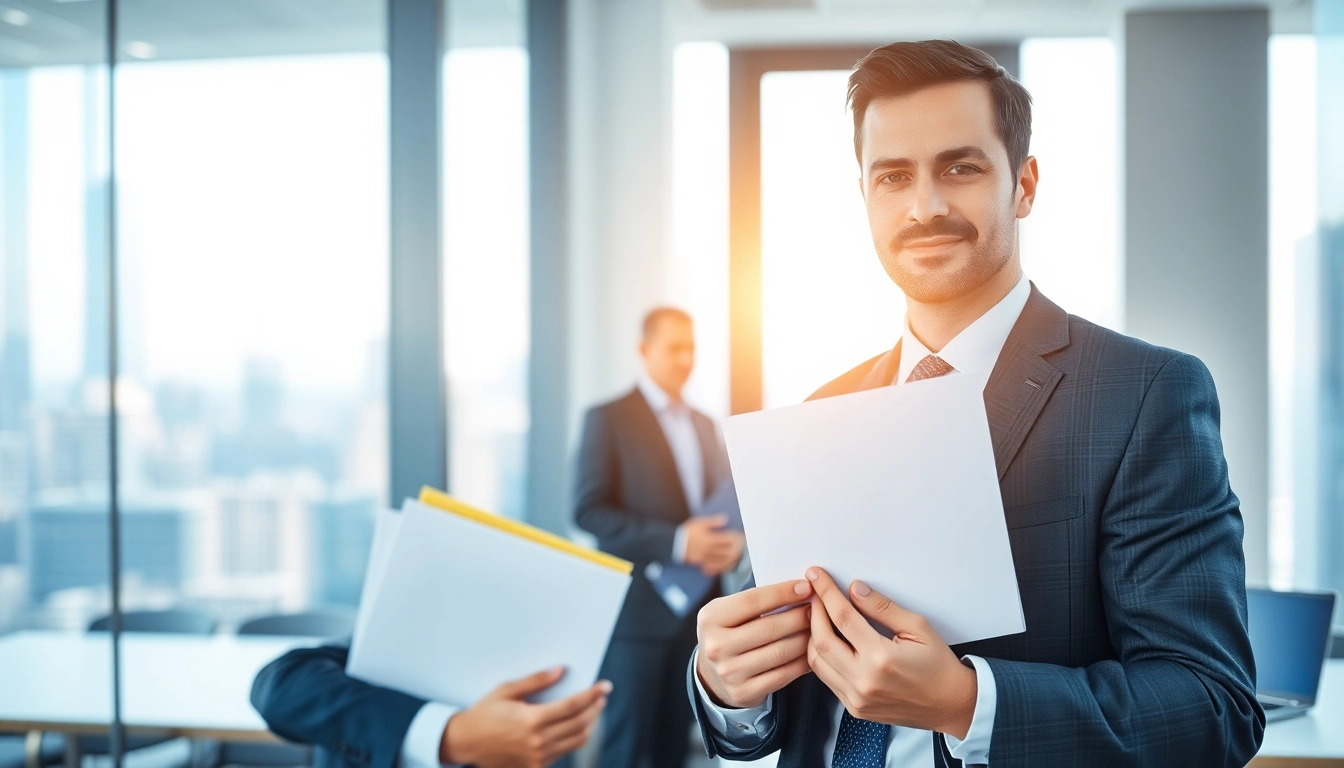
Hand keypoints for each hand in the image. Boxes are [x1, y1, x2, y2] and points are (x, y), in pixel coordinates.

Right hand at [439, 667, 609, 767]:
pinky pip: (564, 752)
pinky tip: (575, 726)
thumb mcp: (506, 690)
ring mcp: (538, 757)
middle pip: (580, 724)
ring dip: (590, 724)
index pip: (573, 706)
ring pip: (577, 740)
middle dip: (595, 708)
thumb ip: (536, 681)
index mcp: (531, 720)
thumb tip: (560, 671)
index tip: (605, 686)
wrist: (465, 743)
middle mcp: (538, 741)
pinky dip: (575, 738)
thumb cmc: (484, 713)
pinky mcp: (535, 767)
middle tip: (601, 697)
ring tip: (593, 710)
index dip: (592, 695)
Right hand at [682, 515, 745, 576]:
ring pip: (722, 561)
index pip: (728, 539)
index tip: (742, 536)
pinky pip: (713, 567)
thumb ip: (712, 521)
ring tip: (737, 557)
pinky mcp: (701, 562)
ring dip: (731, 559)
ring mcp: (706, 557)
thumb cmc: (686, 532)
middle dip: (737, 550)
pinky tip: (724, 566)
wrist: (674, 544)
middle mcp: (710, 549)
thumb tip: (725, 519)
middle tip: (742, 548)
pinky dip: (720, 567)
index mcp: (711, 538)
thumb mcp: (699, 523)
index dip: (737, 538)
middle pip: (728, 552)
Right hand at [694, 579, 813, 708]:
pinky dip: (802, 662)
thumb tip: (798, 589)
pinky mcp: (744, 692)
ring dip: (805, 638)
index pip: (753, 600)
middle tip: (817, 609)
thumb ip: (755, 601)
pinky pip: (783, 674)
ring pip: (780, 652)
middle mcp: (716, 646)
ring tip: (818, 629)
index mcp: (711, 618)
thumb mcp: (728, 613)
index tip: (806, 587)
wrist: (712, 676)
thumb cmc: (728, 634)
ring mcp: (730, 672)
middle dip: (799, 616)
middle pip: (770, 627)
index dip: (783, 592)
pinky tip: (811, 652)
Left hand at [805, 567, 976, 738]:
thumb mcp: (917, 627)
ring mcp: (857, 698)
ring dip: (812, 635)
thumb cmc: (939, 666)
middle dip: (813, 611)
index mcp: (881, 658)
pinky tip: (827, 641)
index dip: (826, 593)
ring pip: (817, 661)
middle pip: (821, 639)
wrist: (951, 704)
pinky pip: (826, 679)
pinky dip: (821, 657)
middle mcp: (864, 680)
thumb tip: (854, 590)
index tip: (817, 576)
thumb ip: (882, 608)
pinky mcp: (854, 708)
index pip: (843, 617)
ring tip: (818, 616)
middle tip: (814, 594)